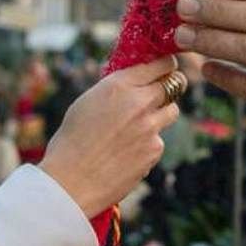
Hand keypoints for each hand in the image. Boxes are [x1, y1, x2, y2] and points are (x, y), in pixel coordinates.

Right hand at [40, 57, 180, 216]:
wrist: (70, 181)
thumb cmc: (71, 141)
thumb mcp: (88, 102)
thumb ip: (115, 90)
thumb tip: (134, 83)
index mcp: (119, 85)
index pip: (160, 64)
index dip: (166, 65)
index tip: (166, 68)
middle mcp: (139, 102)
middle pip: (175, 84)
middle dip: (170, 86)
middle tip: (162, 92)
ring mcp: (150, 127)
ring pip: (171, 112)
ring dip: (161, 114)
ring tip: (138, 126)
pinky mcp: (154, 150)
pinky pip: (159, 140)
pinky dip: (148, 143)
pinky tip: (127, 153)